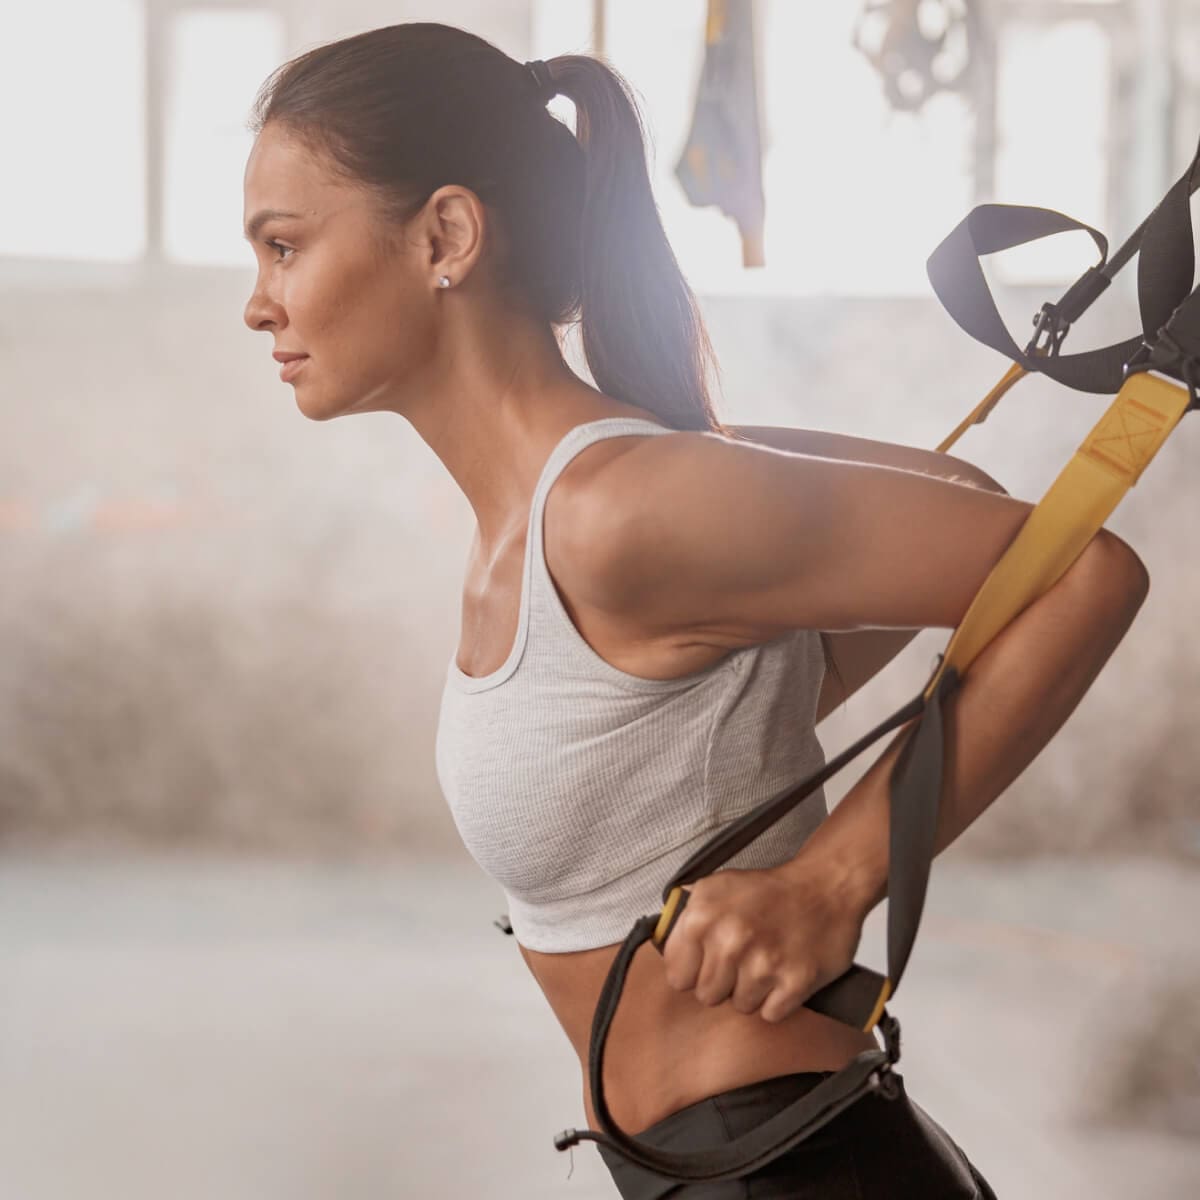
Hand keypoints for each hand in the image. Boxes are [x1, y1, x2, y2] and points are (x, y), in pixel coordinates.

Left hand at [659, 861, 863, 1023]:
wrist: (824, 887)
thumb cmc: (768, 891)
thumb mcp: (715, 888)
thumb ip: (684, 916)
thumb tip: (663, 946)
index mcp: (702, 917)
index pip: (677, 977)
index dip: (694, 970)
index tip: (708, 961)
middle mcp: (729, 940)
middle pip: (708, 996)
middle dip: (724, 981)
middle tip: (744, 957)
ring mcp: (763, 963)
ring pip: (740, 1007)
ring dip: (753, 990)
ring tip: (766, 960)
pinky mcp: (794, 983)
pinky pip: (770, 1014)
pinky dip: (778, 999)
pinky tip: (783, 973)